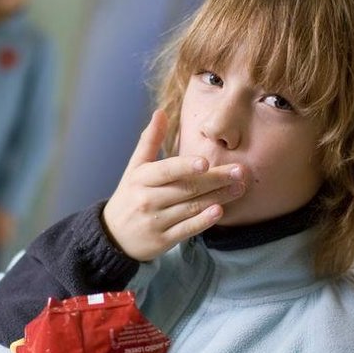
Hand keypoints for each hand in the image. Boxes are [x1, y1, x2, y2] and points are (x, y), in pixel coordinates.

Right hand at [101, 109, 246, 260]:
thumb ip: (150, 141)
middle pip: (185, 188)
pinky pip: (186, 230)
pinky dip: (203, 221)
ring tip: (239, 187)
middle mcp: (147, 199)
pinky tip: (219, 212)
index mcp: (141, 178)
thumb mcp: (135, 168)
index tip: (206, 162)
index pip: (166, 171)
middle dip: (215, 180)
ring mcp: (155, 221)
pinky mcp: (163, 240)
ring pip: (190, 208)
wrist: (114, 235)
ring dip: (217, 197)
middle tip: (240, 171)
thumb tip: (160, 112)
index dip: (185, 166)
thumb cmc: (130, 194)